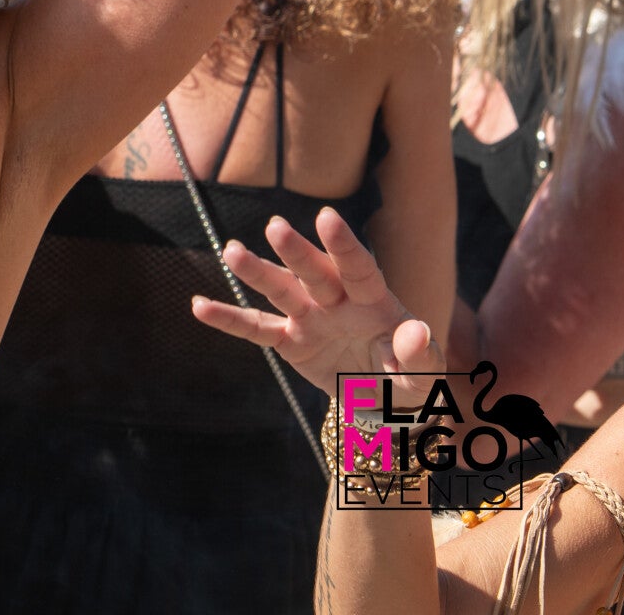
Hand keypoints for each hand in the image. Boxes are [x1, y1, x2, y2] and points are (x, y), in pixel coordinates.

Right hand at [191, 206, 442, 397]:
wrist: (384, 405)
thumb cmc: (409, 382)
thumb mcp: (424, 376)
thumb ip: (419, 355)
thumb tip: (417, 329)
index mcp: (375, 303)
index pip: (359, 269)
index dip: (343, 245)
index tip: (326, 218)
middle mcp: (338, 302)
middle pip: (314, 272)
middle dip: (296, 251)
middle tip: (275, 227)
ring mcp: (310, 319)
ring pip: (280, 291)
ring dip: (256, 272)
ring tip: (230, 251)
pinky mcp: (290, 343)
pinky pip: (256, 330)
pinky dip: (229, 318)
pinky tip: (200, 306)